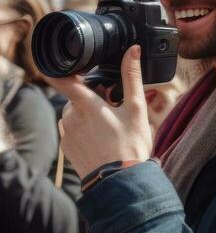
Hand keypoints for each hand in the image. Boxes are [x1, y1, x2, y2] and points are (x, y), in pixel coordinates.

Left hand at [49, 45, 152, 179]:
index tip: (74, 66)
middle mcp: (70, 116)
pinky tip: (102, 138)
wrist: (118, 181)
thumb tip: (132, 51)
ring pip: (75, 113)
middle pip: (77, 96)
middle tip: (113, 106)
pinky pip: (73, 129)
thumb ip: (132, 77)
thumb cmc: (129, 144)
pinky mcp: (66, 146)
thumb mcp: (136, 108)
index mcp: (85, 104)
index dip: (63, 69)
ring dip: (88, 113)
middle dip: (92, 97)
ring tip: (110, 126)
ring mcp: (66, 132)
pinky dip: (85, 129)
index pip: (62, 79)